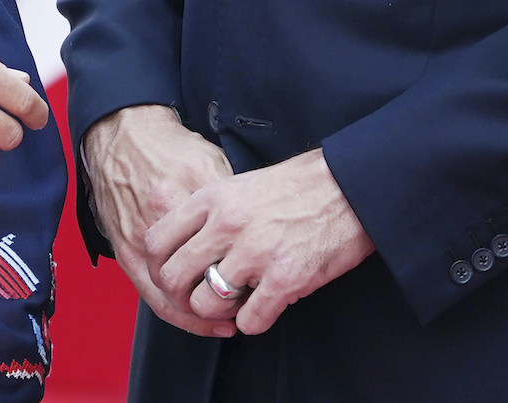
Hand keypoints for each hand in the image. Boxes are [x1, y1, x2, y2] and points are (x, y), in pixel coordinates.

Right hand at [80, 105, 238, 337]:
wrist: (123, 138)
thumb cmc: (168, 149)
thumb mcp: (208, 160)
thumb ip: (227, 196)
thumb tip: (255, 228)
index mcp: (184, 191)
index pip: (225, 243)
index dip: (248, 265)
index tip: (266, 276)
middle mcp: (159, 217)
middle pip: (201, 271)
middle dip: (228, 294)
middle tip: (251, 300)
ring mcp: (140, 238)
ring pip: (176, 293)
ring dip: (204, 312)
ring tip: (228, 316)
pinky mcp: (125, 252)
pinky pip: (152, 297)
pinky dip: (178, 316)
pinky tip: (199, 321)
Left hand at [146, 149, 373, 335]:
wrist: (350, 186)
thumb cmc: (300, 186)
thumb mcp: (242, 184)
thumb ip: (212, 212)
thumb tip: (190, 244)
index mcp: (212, 198)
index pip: (157, 241)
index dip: (159, 266)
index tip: (176, 275)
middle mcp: (227, 225)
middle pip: (174, 277)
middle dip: (184, 295)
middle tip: (203, 297)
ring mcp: (255, 252)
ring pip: (206, 304)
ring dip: (219, 312)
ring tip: (237, 302)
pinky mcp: (284, 279)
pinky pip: (249, 321)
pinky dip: (253, 322)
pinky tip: (264, 307)